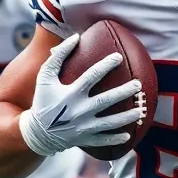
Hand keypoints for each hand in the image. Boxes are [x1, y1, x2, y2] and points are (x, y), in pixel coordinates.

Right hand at [18, 34, 147, 157]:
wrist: (36, 132)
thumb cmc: (44, 99)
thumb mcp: (45, 76)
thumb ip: (58, 56)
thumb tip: (76, 37)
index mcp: (70, 94)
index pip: (91, 76)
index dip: (106, 65)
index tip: (118, 57)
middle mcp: (78, 110)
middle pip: (105, 100)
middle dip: (123, 92)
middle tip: (138, 84)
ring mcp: (82, 127)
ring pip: (109, 122)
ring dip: (126, 117)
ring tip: (141, 110)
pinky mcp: (84, 139)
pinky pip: (103, 140)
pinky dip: (115, 139)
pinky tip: (129, 135)